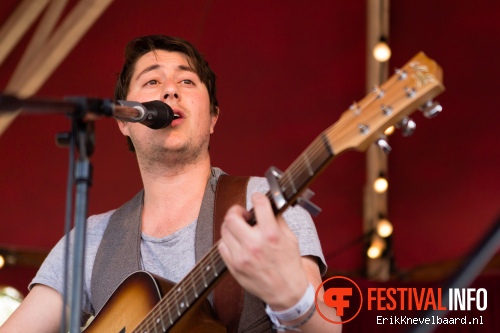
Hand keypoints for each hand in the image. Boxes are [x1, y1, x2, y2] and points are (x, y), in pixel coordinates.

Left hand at [218, 192, 308, 309]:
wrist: (286, 291)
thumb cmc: (289, 264)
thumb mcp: (291, 238)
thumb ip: (277, 220)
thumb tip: (268, 205)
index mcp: (271, 235)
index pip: (259, 204)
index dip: (257, 197)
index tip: (257, 199)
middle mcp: (254, 244)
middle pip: (232, 216)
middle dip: (236, 210)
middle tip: (242, 214)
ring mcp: (242, 256)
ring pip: (224, 230)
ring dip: (231, 226)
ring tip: (240, 229)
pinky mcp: (234, 266)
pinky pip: (222, 246)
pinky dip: (227, 241)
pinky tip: (236, 242)